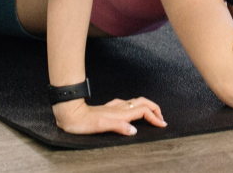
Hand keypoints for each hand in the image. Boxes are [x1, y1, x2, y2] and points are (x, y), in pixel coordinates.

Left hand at [52, 96, 166, 135]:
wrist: (70, 114)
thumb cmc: (83, 122)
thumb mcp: (101, 126)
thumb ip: (119, 127)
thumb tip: (134, 130)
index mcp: (121, 113)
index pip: (144, 111)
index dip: (155, 118)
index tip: (162, 125)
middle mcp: (120, 108)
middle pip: (144, 103)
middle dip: (155, 109)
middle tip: (161, 118)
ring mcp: (114, 107)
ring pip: (136, 102)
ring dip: (147, 107)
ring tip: (151, 114)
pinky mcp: (108, 108)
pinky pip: (126, 104)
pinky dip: (134, 106)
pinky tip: (130, 110)